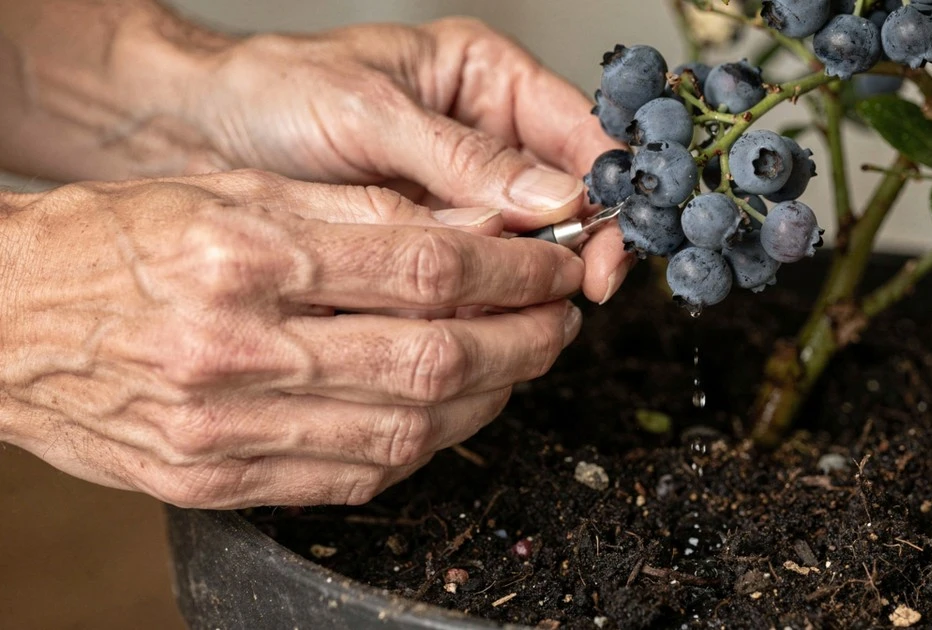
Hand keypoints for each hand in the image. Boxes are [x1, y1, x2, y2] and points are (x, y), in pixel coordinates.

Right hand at [0, 170, 583, 508]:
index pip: (427, 267)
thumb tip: (480, 228)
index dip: (516, 270)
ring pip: (410, 429)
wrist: (4, 322)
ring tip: (518, 361)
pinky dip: (425, 444)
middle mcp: (236, 349)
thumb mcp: (237, 190)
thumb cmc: (118, 240)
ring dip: (490, 397)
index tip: (554, 266)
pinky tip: (451, 410)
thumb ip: (363, 212)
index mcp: (243, 256)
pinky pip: (358, 477)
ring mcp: (224, 429)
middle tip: (561, 318)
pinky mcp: (215, 480)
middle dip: (526, 340)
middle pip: (435, 357)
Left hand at [176, 17, 632, 303]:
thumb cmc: (274, 93)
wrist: (195, 134)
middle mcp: (489, 134)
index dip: (607, 193)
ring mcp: (465, 192)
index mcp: (488, 79)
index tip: (602, 255)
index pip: (582, 133)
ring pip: (530, 244)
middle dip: (574, 249)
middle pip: (571, 197)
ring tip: (504, 310)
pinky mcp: (434, 239)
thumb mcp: (368, 114)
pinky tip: (465, 317)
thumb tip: (558, 199)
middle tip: (568, 298)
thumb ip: (462, 156)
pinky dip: (481, 300)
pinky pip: (480, 274)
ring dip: (526, 281)